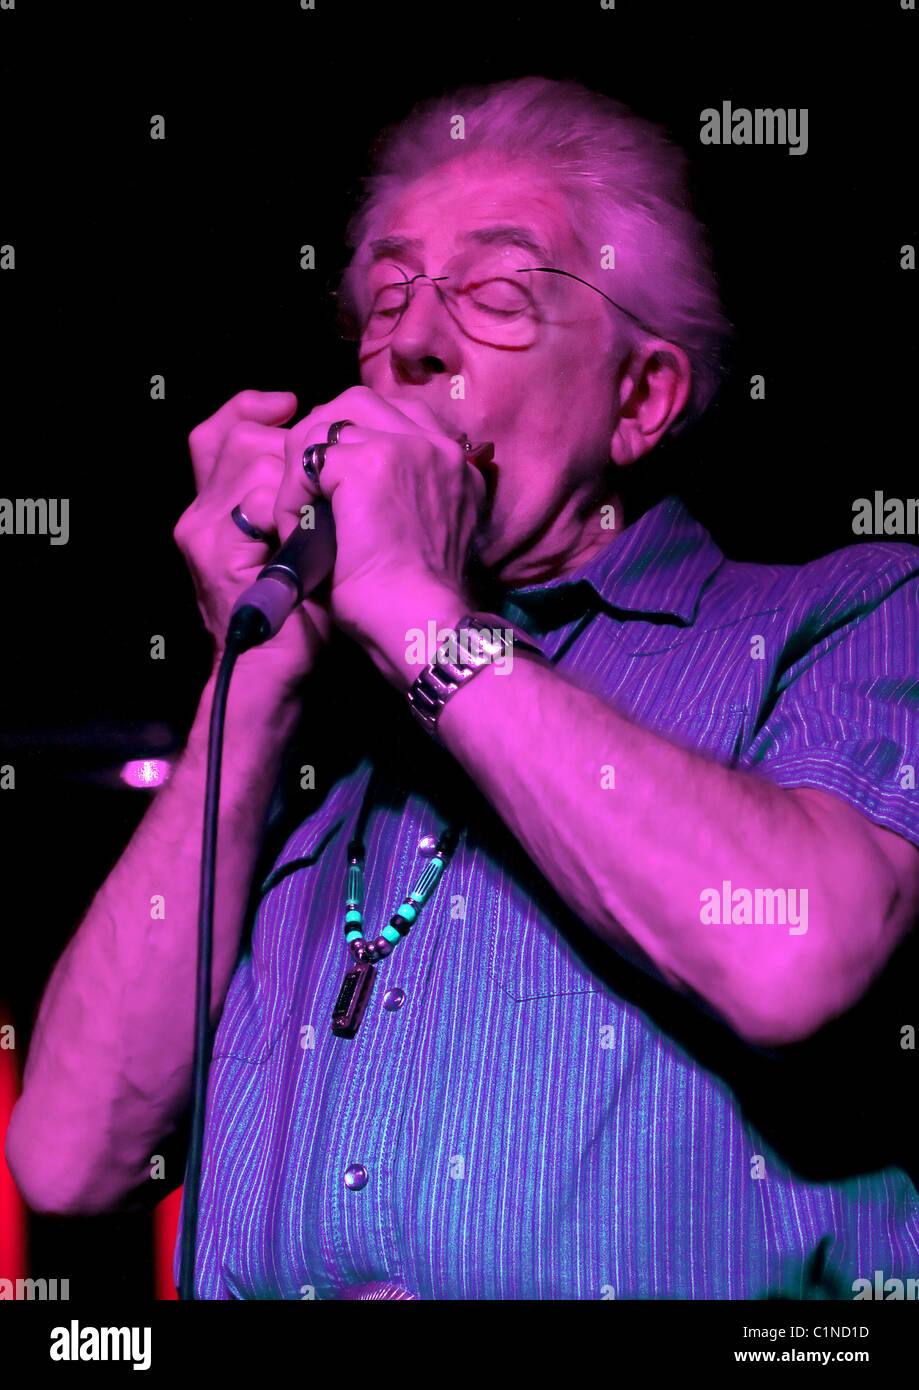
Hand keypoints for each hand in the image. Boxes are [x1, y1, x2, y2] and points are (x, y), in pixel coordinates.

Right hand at [173, 389, 331, 696]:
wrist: (276, 670)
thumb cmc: (303, 612)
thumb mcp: (305, 544)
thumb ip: (305, 498)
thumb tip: (341, 452)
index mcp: (215, 507)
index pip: (220, 430)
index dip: (252, 408)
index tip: (291, 406)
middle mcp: (199, 512)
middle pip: (237, 436)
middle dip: (290, 447)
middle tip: (328, 473)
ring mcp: (202, 530)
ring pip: (251, 459)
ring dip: (300, 480)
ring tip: (326, 511)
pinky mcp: (213, 549)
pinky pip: (257, 498)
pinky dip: (295, 509)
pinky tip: (319, 531)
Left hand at [274, 386, 487, 686]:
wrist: (421, 626)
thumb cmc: (417, 602)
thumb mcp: (426, 537)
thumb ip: (408, 500)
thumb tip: (355, 492)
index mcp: (458, 464)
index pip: (398, 416)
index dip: (356, 439)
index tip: (334, 480)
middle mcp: (439, 446)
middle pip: (360, 403)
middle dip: (321, 438)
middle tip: (304, 483)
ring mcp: (404, 448)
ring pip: (329, 424)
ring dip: (303, 465)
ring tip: (298, 511)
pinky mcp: (368, 464)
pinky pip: (309, 459)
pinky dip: (292, 494)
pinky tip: (295, 530)